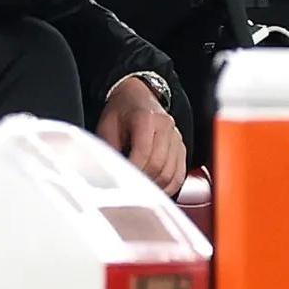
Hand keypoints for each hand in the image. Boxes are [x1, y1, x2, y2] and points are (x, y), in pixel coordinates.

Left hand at [97, 77, 186, 196]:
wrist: (138, 95)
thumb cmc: (121, 111)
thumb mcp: (107, 126)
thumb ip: (110, 150)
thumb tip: (109, 175)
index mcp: (148, 118)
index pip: (143, 153)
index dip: (132, 171)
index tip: (121, 184)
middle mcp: (167, 127)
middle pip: (159, 165)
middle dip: (143, 181)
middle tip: (129, 191)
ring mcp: (177, 137)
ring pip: (171, 172)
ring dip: (155, 186)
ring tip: (141, 193)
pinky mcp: (181, 147)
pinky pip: (180, 173)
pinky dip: (169, 186)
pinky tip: (156, 191)